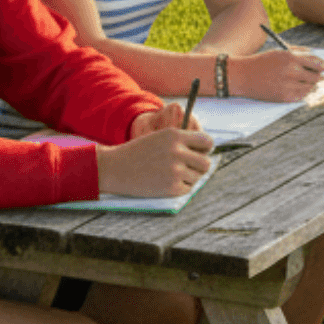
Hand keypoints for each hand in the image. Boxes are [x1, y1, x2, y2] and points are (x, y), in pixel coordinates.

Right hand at [97, 122, 213, 196]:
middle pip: (206, 163)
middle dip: (199, 166)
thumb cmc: (139, 152)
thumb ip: (182, 140)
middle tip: (188, 168)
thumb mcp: (160, 137)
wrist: (115, 168)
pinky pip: (188, 189)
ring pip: (198, 177)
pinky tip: (165, 182)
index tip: (199, 153)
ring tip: (171, 174)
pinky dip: (180, 187)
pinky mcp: (171, 188)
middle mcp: (177, 151)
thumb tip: (208, 148)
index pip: (207, 142)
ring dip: (189, 177)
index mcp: (175, 135)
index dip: (205, 149)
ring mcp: (175, 170)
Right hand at [232, 46, 323, 101]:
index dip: (322, 65)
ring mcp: (288, 86)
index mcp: (291, 57)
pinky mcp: (284, 97)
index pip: (318, 63)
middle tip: (314, 75)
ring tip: (300, 80)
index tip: (322, 66)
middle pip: (317, 77)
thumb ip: (300, 52)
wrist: (243, 76)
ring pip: (311, 88)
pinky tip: (294, 87)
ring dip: (309, 84)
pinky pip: (302, 96)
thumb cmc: (263, 62)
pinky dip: (302, 92)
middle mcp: (291, 72)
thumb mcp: (280, 51)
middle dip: (317, 76)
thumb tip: (317, 57)